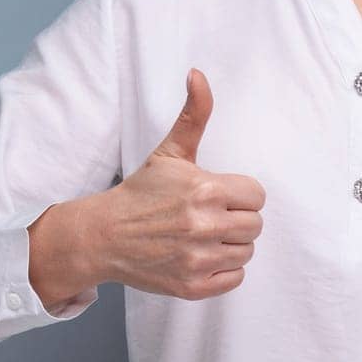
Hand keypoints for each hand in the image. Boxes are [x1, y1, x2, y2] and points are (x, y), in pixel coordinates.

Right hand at [97, 67, 265, 299]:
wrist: (104, 236)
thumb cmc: (141, 193)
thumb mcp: (170, 152)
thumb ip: (194, 114)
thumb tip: (198, 74)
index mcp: (205, 190)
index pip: (257, 196)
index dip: (240, 194)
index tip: (219, 195)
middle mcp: (205, 226)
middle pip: (255, 225)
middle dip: (236, 219)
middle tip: (209, 216)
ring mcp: (198, 259)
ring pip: (246, 252)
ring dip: (231, 245)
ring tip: (204, 236)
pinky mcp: (192, 287)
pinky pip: (235, 279)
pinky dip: (224, 271)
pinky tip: (202, 256)